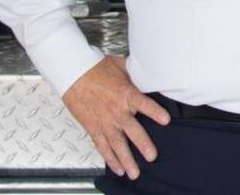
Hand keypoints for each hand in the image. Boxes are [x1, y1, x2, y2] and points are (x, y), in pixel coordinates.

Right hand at [62, 56, 169, 179]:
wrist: (73, 73)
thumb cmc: (98, 68)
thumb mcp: (123, 67)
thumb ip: (138, 76)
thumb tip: (152, 75)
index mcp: (126, 93)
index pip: (144, 104)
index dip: (155, 112)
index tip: (166, 120)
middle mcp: (116, 111)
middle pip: (131, 130)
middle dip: (142, 144)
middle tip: (151, 156)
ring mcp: (104, 121)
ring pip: (116, 144)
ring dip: (126, 159)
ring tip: (134, 172)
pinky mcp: (93, 128)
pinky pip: (102, 146)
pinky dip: (109, 158)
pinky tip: (118, 168)